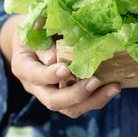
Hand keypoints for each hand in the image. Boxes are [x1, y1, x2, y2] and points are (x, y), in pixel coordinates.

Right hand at [6, 15, 120, 118]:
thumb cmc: (37, 27)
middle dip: (76, 94)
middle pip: (53, 100)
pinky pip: (82, 104)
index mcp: (24, 66)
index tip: (66, 69)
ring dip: (93, 100)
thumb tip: (55, 57)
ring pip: (70, 109)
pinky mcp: (67, 96)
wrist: (36, 36)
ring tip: (113, 88)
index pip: (34, 75)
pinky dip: (99, 98)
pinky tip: (114, 87)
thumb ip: (44, 40)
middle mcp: (36, 86)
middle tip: (95, 81)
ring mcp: (52, 93)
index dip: (49, 75)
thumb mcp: (36, 27)